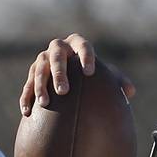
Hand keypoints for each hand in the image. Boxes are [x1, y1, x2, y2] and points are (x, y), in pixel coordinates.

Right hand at [19, 34, 135, 115]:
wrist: (69, 72)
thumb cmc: (90, 74)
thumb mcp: (104, 76)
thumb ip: (117, 81)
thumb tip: (130, 93)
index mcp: (76, 44)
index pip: (82, 45)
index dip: (86, 56)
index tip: (90, 72)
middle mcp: (58, 49)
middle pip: (56, 56)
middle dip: (59, 72)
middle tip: (64, 90)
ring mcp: (43, 60)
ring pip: (38, 69)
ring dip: (40, 85)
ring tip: (45, 103)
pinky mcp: (32, 74)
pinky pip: (26, 86)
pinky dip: (26, 98)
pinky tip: (27, 112)